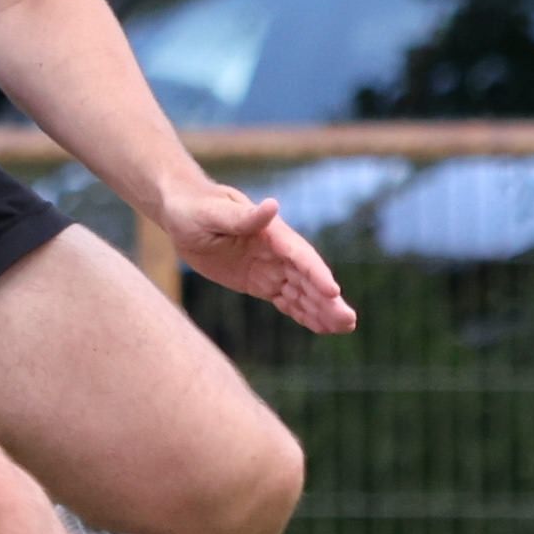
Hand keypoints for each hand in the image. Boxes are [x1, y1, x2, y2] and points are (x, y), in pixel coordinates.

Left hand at [161, 178, 354, 334]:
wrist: (183, 214)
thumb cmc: (194, 209)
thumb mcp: (213, 213)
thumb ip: (244, 216)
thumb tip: (273, 205)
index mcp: (271, 234)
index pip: (299, 255)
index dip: (316, 274)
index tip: (334, 292)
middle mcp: (278, 251)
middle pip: (308, 278)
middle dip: (329, 300)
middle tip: (350, 321)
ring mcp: (271, 268)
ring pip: (302, 292)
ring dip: (322, 310)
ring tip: (344, 329)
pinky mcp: (261, 282)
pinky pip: (286, 300)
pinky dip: (303, 314)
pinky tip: (322, 328)